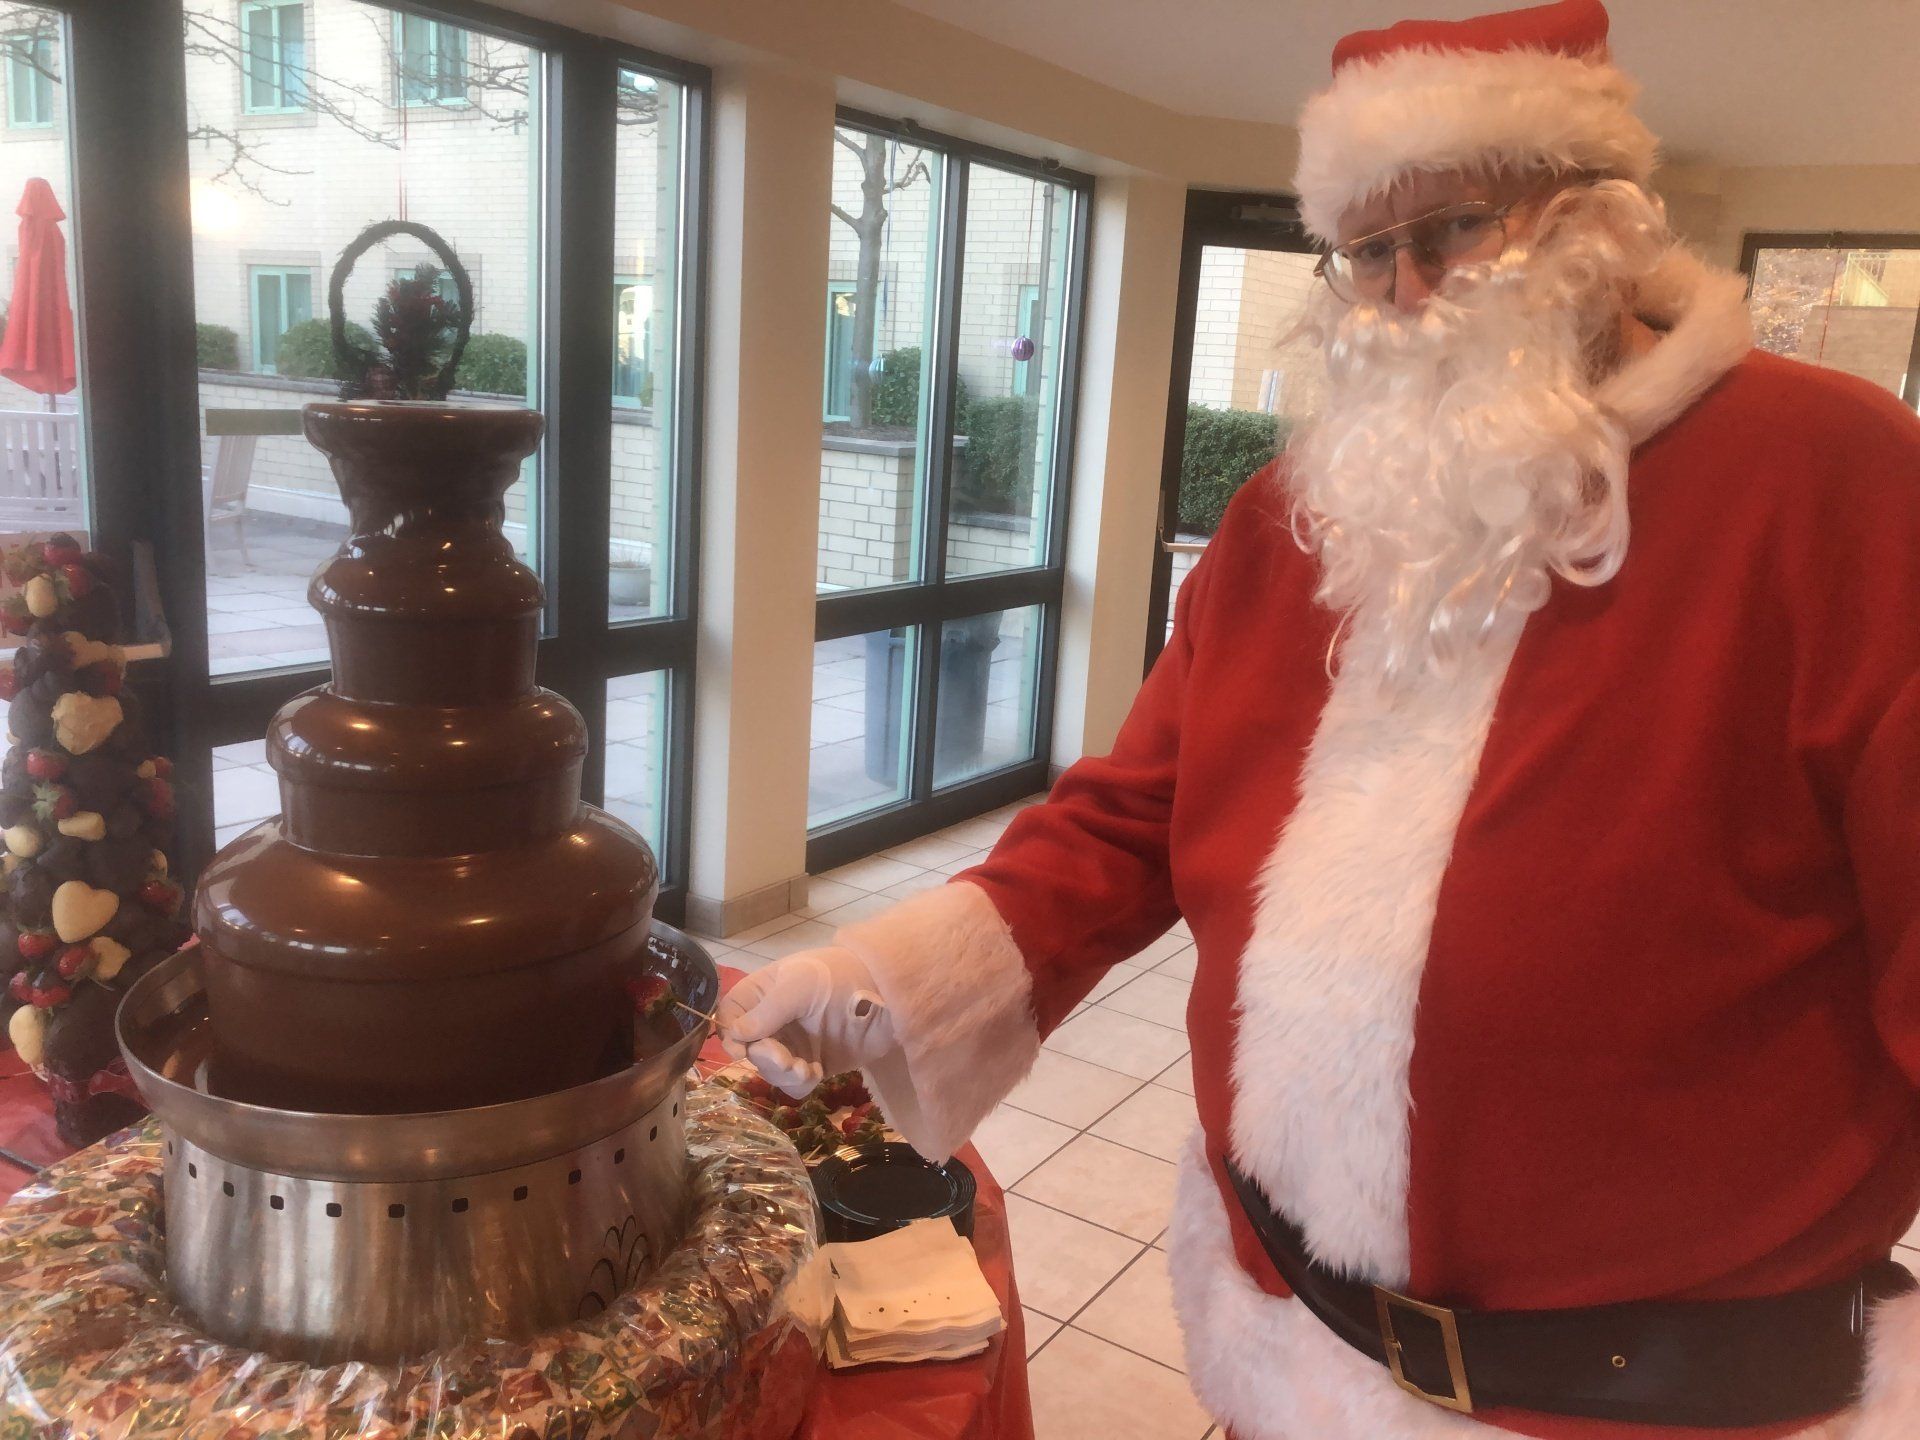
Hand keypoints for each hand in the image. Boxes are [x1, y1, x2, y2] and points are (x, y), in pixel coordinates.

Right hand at [715, 946, 895, 1097]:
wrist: (890, 997)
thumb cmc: (841, 979)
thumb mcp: (801, 986)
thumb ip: (768, 1011)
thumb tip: (736, 1035)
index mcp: (764, 992)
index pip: (730, 1015)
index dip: (729, 1034)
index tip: (742, 1050)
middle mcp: (774, 1019)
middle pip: (749, 1049)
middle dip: (765, 1059)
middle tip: (786, 1059)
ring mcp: (794, 1042)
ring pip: (770, 1071)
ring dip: (783, 1075)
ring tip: (807, 1069)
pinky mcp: (814, 1063)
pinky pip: (794, 1084)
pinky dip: (800, 1084)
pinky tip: (817, 1073)